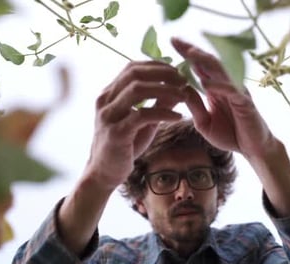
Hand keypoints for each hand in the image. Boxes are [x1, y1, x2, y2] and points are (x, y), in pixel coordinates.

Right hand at [83, 61, 186, 190]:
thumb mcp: (144, 120)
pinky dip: (163, 113)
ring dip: (165, 90)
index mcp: (109, 94)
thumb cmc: (124, 145)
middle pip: (134, 74)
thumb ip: (159, 103)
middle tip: (183, 80)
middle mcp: (105, 101)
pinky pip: (142, 115)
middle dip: (162, 74)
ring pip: (137, 90)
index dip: (156, 66)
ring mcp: (109, 116)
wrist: (104, 172)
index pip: (132, 68)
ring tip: (184, 95)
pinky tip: (178, 117)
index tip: (177, 71)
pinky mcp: (116, 133)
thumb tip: (180, 87)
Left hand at [171, 38, 276, 159]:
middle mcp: (225, 85)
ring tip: (190, 54)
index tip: (171, 41)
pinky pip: (232, 91)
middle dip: (191, 50)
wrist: (252, 150)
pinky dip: (220, 86)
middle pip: (208, 62)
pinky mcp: (245, 103)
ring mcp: (236, 91)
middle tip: (175, 40)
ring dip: (205, 61)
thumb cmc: (230, 134)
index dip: (186, 53)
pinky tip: (206, 84)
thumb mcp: (203, 122)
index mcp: (214, 88)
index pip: (199, 66)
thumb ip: (194, 106)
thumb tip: (181, 88)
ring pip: (221, 71)